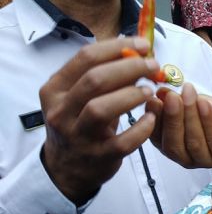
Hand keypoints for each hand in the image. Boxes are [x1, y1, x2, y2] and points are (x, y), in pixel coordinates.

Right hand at [40, 38, 157, 204]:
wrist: (67, 168)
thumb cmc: (80, 123)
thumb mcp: (79, 97)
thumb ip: (104, 75)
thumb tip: (137, 50)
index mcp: (55, 90)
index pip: (85, 58)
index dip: (117, 47)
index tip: (142, 44)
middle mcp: (61, 112)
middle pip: (95, 80)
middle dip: (129, 68)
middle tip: (153, 66)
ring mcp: (78, 137)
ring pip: (101, 109)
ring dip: (131, 95)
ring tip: (149, 90)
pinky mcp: (98, 157)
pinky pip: (123, 141)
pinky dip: (141, 128)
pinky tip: (152, 118)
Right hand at [147, 83, 211, 168]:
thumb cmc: (208, 113)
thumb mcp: (186, 103)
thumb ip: (172, 100)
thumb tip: (160, 94)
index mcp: (168, 146)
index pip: (156, 137)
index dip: (154, 119)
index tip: (153, 100)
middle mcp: (183, 158)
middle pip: (173, 143)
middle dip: (172, 118)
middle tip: (173, 97)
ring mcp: (203, 160)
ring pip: (193, 141)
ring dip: (190, 116)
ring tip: (189, 94)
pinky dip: (208, 120)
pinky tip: (204, 104)